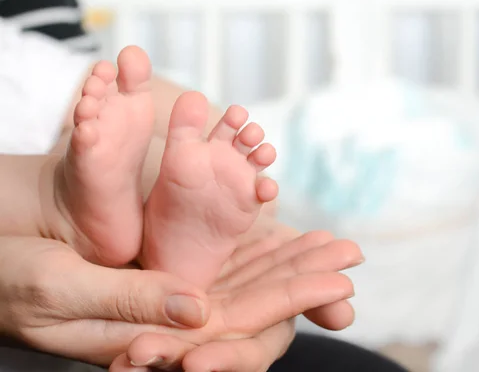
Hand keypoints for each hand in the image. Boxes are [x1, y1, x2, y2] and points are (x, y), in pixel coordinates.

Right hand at [0, 234, 359, 365]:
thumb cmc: (15, 280)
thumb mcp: (63, 289)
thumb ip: (131, 303)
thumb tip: (199, 313)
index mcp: (149, 338)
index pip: (236, 329)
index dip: (290, 302)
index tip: (338, 282)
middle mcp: (169, 324)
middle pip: (251, 307)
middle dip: (303, 282)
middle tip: (351, 256)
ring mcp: (170, 299)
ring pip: (241, 284)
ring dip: (287, 265)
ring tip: (332, 245)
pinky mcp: (164, 274)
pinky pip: (219, 265)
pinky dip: (254, 249)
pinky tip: (283, 235)